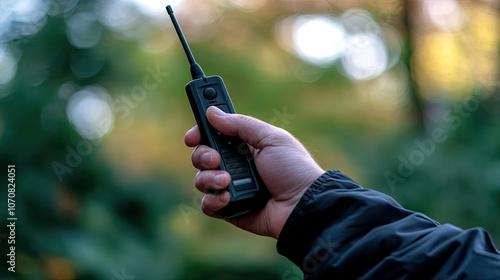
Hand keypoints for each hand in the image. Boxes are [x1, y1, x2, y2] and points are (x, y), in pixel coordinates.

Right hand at [184, 106, 324, 238]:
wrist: (303, 204)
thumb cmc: (293, 168)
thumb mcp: (270, 138)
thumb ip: (240, 124)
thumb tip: (212, 111)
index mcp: (245, 147)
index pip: (214, 135)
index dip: (200, 133)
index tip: (193, 136)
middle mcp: (235, 166)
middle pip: (202, 156)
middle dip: (203, 156)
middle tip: (215, 159)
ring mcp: (232, 188)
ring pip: (201, 180)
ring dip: (209, 179)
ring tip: (227, 181)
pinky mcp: (230, 210)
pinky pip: (208, 205)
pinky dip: (213, 201)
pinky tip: (227, 198)